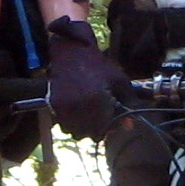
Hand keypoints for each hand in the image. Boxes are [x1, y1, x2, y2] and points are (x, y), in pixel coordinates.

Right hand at [46, 17, 130, 139]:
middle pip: (89, 134)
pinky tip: (78, 110)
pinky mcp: (54, 105)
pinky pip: (63, 125)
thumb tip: (130, 126)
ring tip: (88, 114)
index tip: (111, 119)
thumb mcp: (120, 80)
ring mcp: (64, 107)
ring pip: (75, 133)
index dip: (109, 127)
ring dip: (83, 128)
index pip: (103, 130)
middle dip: (96, 129)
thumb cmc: (98, 65)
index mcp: (97, 101)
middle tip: (100, 116)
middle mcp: (78, 107)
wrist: (72, 51)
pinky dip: (71, 122)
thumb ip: (128, 103)